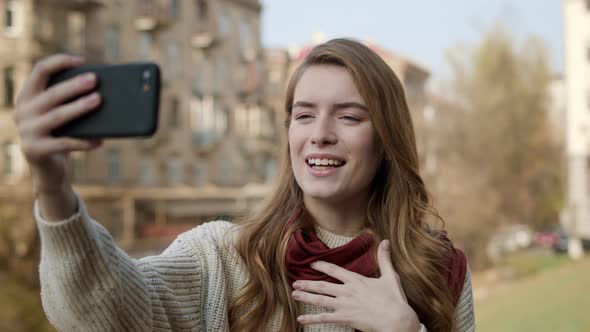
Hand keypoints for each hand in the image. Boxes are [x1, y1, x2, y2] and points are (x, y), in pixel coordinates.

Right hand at [13, 54, 102, 192]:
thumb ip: (69, 100)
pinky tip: (99, 140)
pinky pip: (63, 144)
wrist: (48, 167)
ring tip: (98, 101)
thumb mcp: (60, 113)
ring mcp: (26, 131)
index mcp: (27, 95)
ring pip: (57, 116)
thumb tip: (101, 88)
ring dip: (79, 108)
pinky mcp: (35, 150)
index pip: (40, 70)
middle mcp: (22, 111)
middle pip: (51, 94)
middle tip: (94, 80)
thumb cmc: (59, 134)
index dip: (60, 62)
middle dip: (74, 86)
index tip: (81, 60)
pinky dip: (83, 141)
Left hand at [292, 240, 420, 331]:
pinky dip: (312, 318)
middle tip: (295, 282)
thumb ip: (384, 259)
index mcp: (356, 280)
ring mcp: (344, 305)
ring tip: (294, 294)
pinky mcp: (345, 318)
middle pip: (323, 285)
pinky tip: (301, 318)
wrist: (397, 319)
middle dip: (308, 283)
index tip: (312, 264)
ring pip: (320, 300)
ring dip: (306, 297)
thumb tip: (386, 241)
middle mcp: (347, 291)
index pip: (335, 270)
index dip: (322, 266)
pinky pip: (324, 318)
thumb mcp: (390, 276)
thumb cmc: (394, 299)